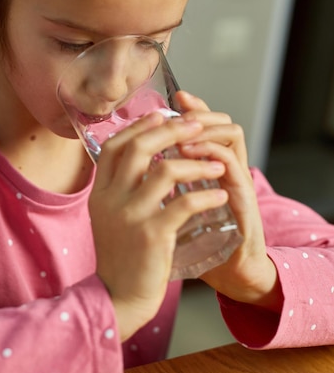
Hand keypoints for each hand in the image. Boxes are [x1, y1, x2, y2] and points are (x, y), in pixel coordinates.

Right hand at [89, 112, 228, 340]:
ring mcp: (131, 217)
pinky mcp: (153, 236)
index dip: (138, 127)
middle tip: (196, 126)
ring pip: (165, 171)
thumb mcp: (109, 216)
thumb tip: (143, 158)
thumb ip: (121, 188)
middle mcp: (111, 200)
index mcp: (100, 192)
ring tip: (217, 164)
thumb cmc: (121, 256)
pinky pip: (185, 204)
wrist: (118, 299)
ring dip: (196, 163)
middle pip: (139, 149)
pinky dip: (206, 195)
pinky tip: (220, 194)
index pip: (114, 146)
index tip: (162, 115)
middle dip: (171, 131)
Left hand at [175, 91, 282, 312]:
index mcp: (210, 167)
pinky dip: (211, 153)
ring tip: (180, 131)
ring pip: (231, 134)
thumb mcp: (174, 205)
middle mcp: (227, 168)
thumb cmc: (198, 241)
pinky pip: (233, 164)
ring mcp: (238, 180)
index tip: (174, 98)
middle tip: (179, 110)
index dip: (194, 108)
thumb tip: (129, 166)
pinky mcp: (244, 198)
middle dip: (199, 111)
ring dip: (205, 128)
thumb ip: (162, 184)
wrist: (229, 274)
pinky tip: (190, 153)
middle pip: (221, 121)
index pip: (206, 126)